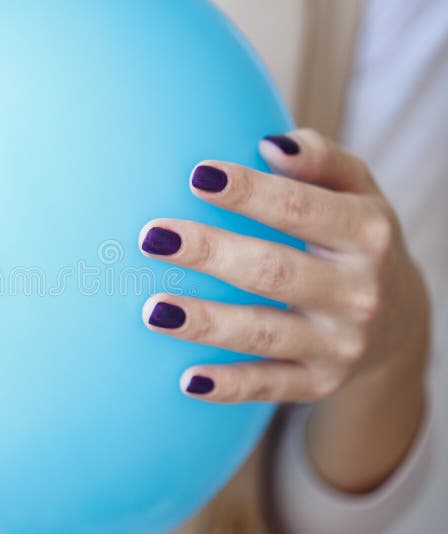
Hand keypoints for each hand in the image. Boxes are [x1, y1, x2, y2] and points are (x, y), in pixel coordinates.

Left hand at [138, 128, 428, 403]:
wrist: (398, 322)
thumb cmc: (354, 241)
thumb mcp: (357, 194)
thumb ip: (322, 161)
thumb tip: (271, 144)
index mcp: (366, 234)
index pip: (302, 209)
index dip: (250, 193)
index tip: (197, 176)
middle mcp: (358, 292)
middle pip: (274, 272)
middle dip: (211, 253)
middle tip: (152, 238)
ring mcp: (339, 344)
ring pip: (264, 334)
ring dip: (208, 324)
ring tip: (154, 310)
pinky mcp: (319, 382)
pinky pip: (269, 387)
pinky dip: (230, 387)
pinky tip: (188, 380)